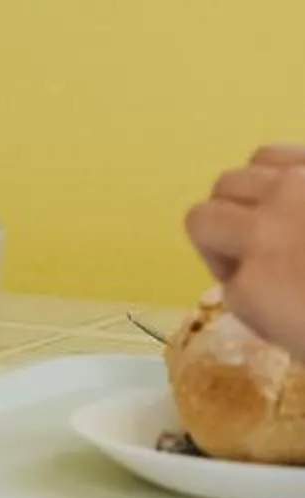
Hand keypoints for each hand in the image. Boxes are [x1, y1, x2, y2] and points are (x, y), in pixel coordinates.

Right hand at [184, 143, 304, 355]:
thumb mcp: (303, 343)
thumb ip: (269, 313)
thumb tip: (250, 289)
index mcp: (259, 290)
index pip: (223, 284)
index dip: (245, 293)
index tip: (274, 301)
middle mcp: (262, 232)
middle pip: (202, 219)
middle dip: (223, 241)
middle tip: (264, 259)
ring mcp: (291, 189)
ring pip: (230, 180)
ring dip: (244, 204)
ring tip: (278, 221)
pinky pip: (268, 155)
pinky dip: (272, 173)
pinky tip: (293, 193)